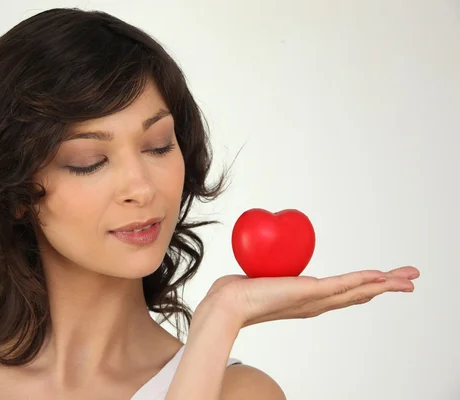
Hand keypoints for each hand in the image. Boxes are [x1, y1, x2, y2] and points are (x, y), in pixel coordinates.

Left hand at [203, 266, 419, 328]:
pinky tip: (382, 277)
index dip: (365, 287)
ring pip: (358, 290)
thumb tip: (264, 255)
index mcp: (307, 300)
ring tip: (409, 279)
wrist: (228, 304)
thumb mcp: (260, 277)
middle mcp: (315, 303)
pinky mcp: (309, 293)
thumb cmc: (238, 292)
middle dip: (387, 286)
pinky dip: (364, 280)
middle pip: (358, 294)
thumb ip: (268, 269)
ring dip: (385, 283)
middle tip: (411, 280)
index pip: (343, 293)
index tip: (382, 280)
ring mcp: (314, 300)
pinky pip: (343, 285)